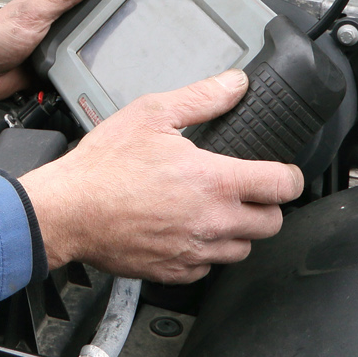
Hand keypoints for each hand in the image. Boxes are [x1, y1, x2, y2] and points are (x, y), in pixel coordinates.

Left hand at [0, 0, 96, 104]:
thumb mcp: (34, 13)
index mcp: (49, 7)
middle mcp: (51, 27)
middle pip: (87, 29)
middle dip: (97, 36)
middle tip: (114, 38)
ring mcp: (49, 50)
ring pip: (81, 54)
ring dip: (85, 59)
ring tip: (94, 60)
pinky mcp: (48, 72)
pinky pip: (69, 76)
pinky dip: (73, 78)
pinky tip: (77, 78)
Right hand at [17, 70, 303, 283]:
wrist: (67, 210)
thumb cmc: (103, 165)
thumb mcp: (150, 114)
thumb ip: (200, 98)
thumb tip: (234, 84)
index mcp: (215, 181)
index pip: (284, 185)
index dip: (290, 176)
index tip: (282, 173)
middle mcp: (213, 221)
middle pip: (272, 223)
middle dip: (265, 205)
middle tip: (245, 191)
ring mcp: (195, 251)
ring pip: (243, 249)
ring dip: (237, 231)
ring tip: (214, 210)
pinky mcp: (175, 272)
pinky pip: (209, 269)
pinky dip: (205, 252)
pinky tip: (185, 230)